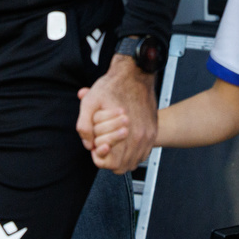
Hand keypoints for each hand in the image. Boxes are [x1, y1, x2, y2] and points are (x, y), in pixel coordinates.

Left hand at [77, 54, 157, 173]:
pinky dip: (134, 153)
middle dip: (110, 159)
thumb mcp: (90, 102)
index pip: (111, 163)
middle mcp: (140, 136)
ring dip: (123, 158)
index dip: (99, 158)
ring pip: (134, 161)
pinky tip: (126, 143)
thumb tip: (88, 144)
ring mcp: (149, 135)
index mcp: (125, 132)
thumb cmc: (113, 86)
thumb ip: (84, 126)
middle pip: (123, 166)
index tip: (97, 147)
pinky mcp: (153, 131)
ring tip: (114, 145)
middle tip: (104, 146)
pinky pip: (144, 153)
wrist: (135, 73)